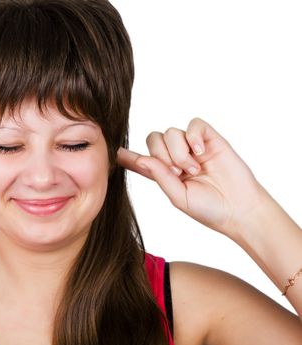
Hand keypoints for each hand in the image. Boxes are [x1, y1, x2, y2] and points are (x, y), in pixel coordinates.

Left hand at [117, 117, 266, 237]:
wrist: (239, 209)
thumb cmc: (208, 209)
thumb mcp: (178, 197)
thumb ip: (159, 177)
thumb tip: (142, 159)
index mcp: (163, 174)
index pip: (141, 159)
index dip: (128, 155)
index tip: (115, 153)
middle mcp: (175, 157)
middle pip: (153, 139)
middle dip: (160, 155)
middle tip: (177, 172)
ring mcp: (192, 147)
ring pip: (171, 133)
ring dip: (179, 152)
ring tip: (193, 170)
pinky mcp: (209, 139)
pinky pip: (194, 125)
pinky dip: (193, 137)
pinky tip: (200, 153)